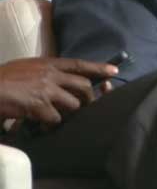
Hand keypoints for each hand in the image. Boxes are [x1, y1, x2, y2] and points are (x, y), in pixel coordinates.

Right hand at [0, 57, 117, 123]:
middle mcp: (50, 75)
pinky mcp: (39, 106)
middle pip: (83, 86)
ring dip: (66, 114)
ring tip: (54, 116)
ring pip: (72, 105)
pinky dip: (50, 124)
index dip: (98, 68)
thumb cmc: (3, 79)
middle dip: (88, 99)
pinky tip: (40, 124)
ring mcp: (46, 90)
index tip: (114, 72)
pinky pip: (55, 119)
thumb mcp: (26, 67)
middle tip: (86, 106)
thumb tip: (61, 79)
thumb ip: (46, 71)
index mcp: (47, 64)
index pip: (79, 64)